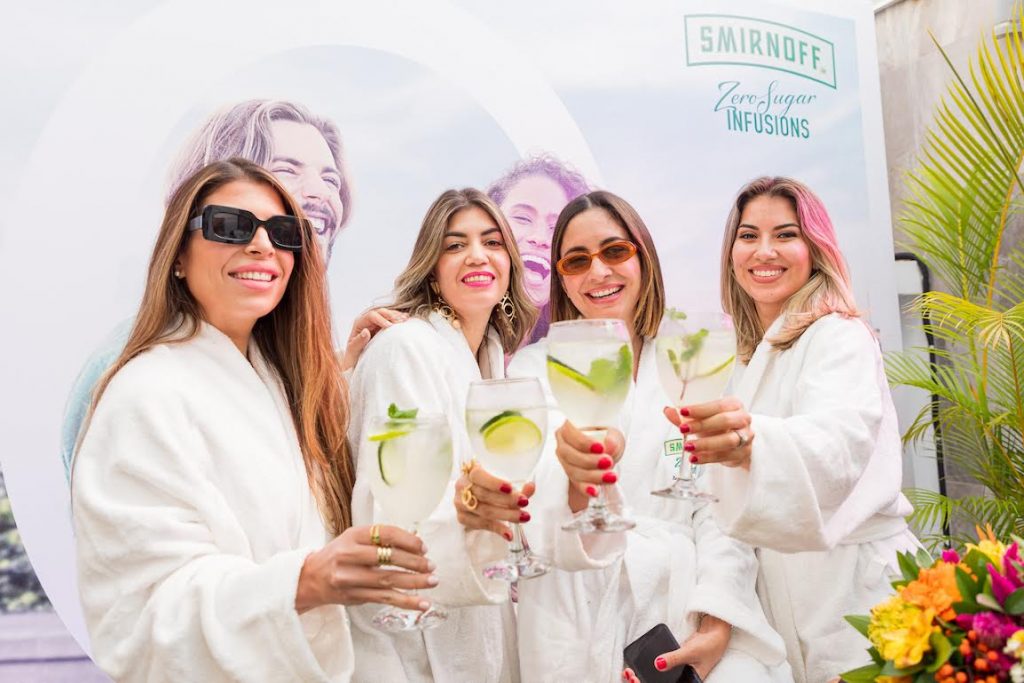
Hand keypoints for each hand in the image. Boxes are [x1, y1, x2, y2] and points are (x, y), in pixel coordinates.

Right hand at [295, 524, 434, 613]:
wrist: (310, 578)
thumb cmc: (338, 555)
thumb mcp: (353, 539)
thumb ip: (379, 540)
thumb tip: (414, 543)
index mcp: (353, 535)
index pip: (386, 534)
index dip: (408, 540)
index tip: (423, 547)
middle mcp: (350, 555)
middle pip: (388, 558)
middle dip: (415, 562)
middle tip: (431, 565)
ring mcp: (351, 578)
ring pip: (389, 580)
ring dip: (415, 582)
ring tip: (433, 581)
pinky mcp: (354, 596)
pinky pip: (385, 599)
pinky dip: (406, 601)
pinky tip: (422, 603)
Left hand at [339, 308, 408, 371]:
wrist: (357, 363)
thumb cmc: (354, 358)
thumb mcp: (353, 352)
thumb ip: (358, 342)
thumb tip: (365, 331)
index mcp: (359, 324)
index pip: (371, 316)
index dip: (381, 319)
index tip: (390, 326)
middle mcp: (367, 321)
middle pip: (380, 312)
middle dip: (391, 315)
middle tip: (400, 321)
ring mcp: (376, 324)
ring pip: (387, 314)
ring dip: (396, 315)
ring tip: (405, 319)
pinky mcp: (383, 327)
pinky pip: (391, 319)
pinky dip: (399, 318)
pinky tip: (406, 318)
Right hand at [454, 462, 535, 539]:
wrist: (470, 496)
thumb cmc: (487, 486)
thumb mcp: (499, 483)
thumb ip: (516, 487)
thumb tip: (531, 486)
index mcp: (470, 472)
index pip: (478, 476)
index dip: (494, 482)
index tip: (511, 488)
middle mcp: (462, 487)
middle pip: (485, 495)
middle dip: (507, 500)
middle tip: (525, 503)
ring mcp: (460, 504)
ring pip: (485, 511)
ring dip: (506, 515)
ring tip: (523, 517)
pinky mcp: (463, 518)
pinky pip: (482, 524)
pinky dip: (497, 529)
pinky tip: (509, 533)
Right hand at [554, 421, 624, 512]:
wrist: (607, 453)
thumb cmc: (607, 439)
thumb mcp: (613, 434)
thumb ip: (612, 439)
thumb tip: (609, 445)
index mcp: (568, 428)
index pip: (569, 434)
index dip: (583, 442)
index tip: (600, 448)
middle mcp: (563, 445)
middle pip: (568, 454)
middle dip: (589, 461)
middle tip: (608, 462)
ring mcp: (565, 462)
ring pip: (573, 471)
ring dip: (592, 476)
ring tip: (611, 476)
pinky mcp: (571, 477)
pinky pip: (576, 484)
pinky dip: (586, 488)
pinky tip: (595, 491)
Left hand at [623, 616, 730, 680]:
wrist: (715, 633)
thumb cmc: (709, 646)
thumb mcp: (691, 652)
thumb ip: (674, 658)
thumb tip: (658, 663)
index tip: (636, 680)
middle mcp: (681, 680)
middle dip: (641, 682)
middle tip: (630, 674)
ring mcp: (675, 673)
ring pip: (656, 679)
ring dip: (642, 677)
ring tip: (629, 672)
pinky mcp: (672, 663)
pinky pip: (658, 669)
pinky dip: (646, 670)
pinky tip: (635, 667)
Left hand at [664, 398, 753, 469]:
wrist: (738, 441)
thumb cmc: (718, 425)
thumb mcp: (703, 418)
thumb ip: (686, 416)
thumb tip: (667, 410)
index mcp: (734, 405)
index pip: (718, 405)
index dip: (700, 409)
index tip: (682, 412)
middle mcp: (743, 419)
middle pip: (725, 421)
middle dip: (702, 425)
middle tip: (683, 429)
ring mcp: (746, 437)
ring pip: (728, 440)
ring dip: (706, 444)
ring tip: (687, 447)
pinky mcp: (743, 453)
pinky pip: (725, 456)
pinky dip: (708, 458)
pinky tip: (694, 458)